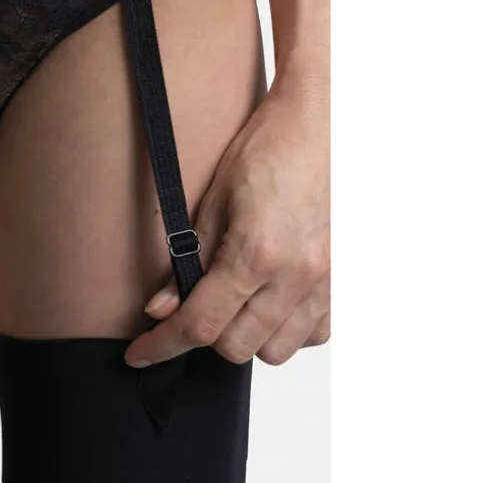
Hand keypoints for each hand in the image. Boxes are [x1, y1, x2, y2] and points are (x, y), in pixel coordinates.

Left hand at [125, 75, 328, 368]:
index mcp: (258, 254)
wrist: (317, 128)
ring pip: (276, 350)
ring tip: (233, 300)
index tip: (140, 354)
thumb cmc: (265, 152)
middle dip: (205, 334)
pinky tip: (269, 300)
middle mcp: (296, 276)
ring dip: (246, 335)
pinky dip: (286, 329)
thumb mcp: (213, 201)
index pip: (200, 324)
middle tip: (191, 305)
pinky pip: (313, 335)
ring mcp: (325, 283)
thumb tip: (161, 308)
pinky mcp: (342, 282)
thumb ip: (188, 261)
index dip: (162, 345)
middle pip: (236, 347)